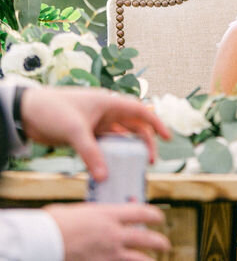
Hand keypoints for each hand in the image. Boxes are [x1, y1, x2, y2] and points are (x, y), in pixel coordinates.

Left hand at [20, 86, 170, 180]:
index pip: (140, 111)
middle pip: (133, 127)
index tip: (168, 137)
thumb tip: (104, 176)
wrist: (25, 111)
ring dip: (127, 151)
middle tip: (150, 161)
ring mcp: (96, 124)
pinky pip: (103, 147)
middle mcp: (106, 113)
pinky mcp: (85, 135)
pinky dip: (109, 157)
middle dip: (144, 143)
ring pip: (119, 138)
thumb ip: (91, 153)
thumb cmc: (51, 110)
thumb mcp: (74, 131)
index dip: (156, 123)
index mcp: (109, 103)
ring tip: (133, 166)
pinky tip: (111, 169)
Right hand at [44, 203, 170, 260]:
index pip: (143, 213)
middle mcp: (114, 235)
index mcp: (109, 215)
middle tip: (164, 245)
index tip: (159, 218)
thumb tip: (97, 217)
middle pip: (148, 239)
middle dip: (160, 243)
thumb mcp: (78, 211)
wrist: (41, 241)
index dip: (155, 216)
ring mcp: (109, 254)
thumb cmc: (53, 223)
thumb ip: (94, 215)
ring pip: (139, 260)